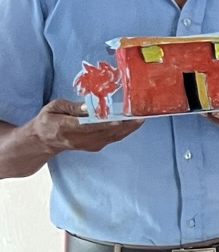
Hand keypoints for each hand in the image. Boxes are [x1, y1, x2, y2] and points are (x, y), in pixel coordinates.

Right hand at [28, 99, 142, 153]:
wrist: (45, 140)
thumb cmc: (49, 119)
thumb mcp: (55, 107)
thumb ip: (72, 106)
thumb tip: (87, 106)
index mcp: (66, 127)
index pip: (87, 126)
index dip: (104, 123)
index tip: (118, 119)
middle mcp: (79, 139)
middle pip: (105, 132)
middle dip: (124, 124)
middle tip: (139, 114)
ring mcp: (89, 145)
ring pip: (112, 137)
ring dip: (128, 128)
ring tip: (141, 117)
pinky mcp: (95, 146)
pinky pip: (113, 139)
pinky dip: (125, 131)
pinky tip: (133, 123)